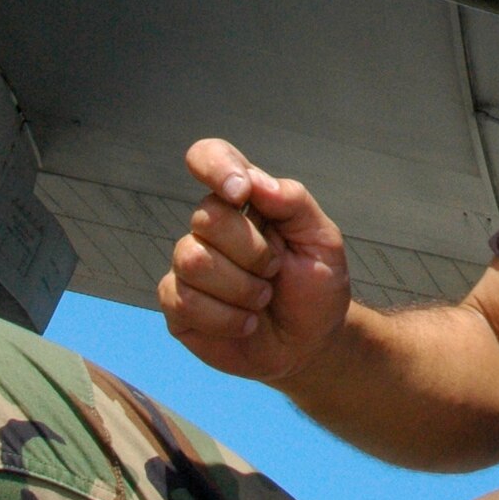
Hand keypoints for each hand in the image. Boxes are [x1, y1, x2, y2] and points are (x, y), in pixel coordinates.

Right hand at [159, 138, 350, 384]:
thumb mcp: (321, 238)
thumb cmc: (315, 282)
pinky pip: (183, 301)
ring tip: (262, 299)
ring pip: (192, 259)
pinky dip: (225, 318)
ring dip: (240, 288)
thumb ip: (292, 202)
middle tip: (274, 271)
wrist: (309, 342)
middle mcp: (211, 225)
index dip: (216, 166)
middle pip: (207, 216)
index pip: (211, 156)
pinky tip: (246, 323)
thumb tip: (254, 181)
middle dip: (252, 252)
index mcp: (246, 197)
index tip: (240, 192)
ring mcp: (190, 263)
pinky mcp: (177, 304)